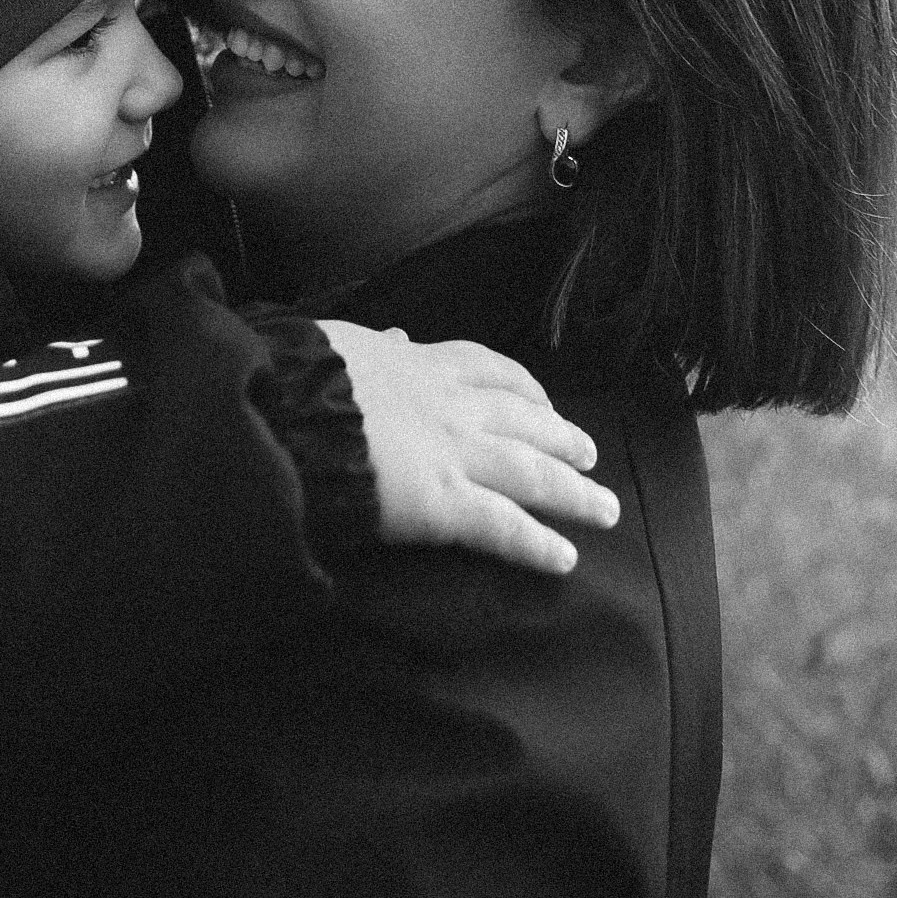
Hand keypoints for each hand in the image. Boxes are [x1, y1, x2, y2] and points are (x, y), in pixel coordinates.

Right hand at [318, 323, 620, 575]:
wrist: (292, 412)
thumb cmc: (304, 376)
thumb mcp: (343, 342)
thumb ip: (378, 347)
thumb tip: (398, 339)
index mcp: (423, 366)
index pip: (489, 370)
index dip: (524, 388)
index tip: (542, 402)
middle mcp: (452, 407)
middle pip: (527, 422)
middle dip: (563, 438)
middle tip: (590, 454)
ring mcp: (454, 455)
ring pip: (532, 473)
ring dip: (574, 492)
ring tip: (604, 508)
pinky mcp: (445, 504)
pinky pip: (504, 526)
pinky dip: (538, 544)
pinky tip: (565, 558)